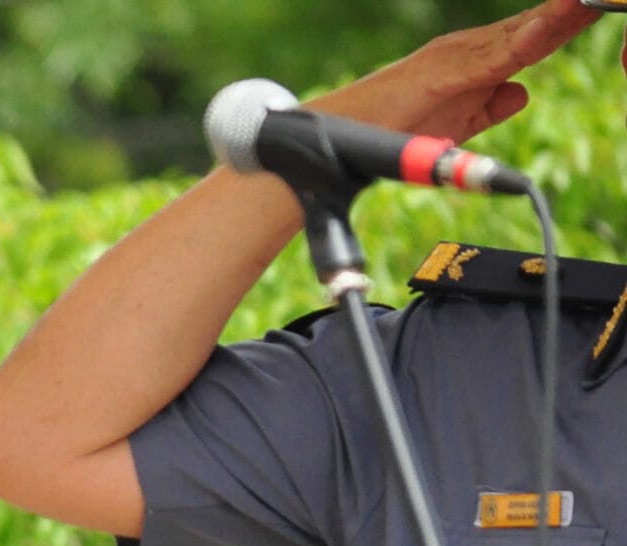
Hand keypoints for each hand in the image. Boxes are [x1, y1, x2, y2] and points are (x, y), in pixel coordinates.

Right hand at [317, 0, 600, 141]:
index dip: (574, 18)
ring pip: (528, 30)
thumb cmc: (387, 134)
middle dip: (578, 7)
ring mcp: (459, 56)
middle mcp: (470, 48)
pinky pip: (500, 52)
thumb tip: (521, 92)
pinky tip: (559, 21)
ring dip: (568, 11)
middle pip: (541, 24)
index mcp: (475, 60)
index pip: (538, 34)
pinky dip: (533, 35)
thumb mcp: (453, 123)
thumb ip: (488, 107)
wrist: (336, 141)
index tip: (605, 4)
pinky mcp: (447, 71)